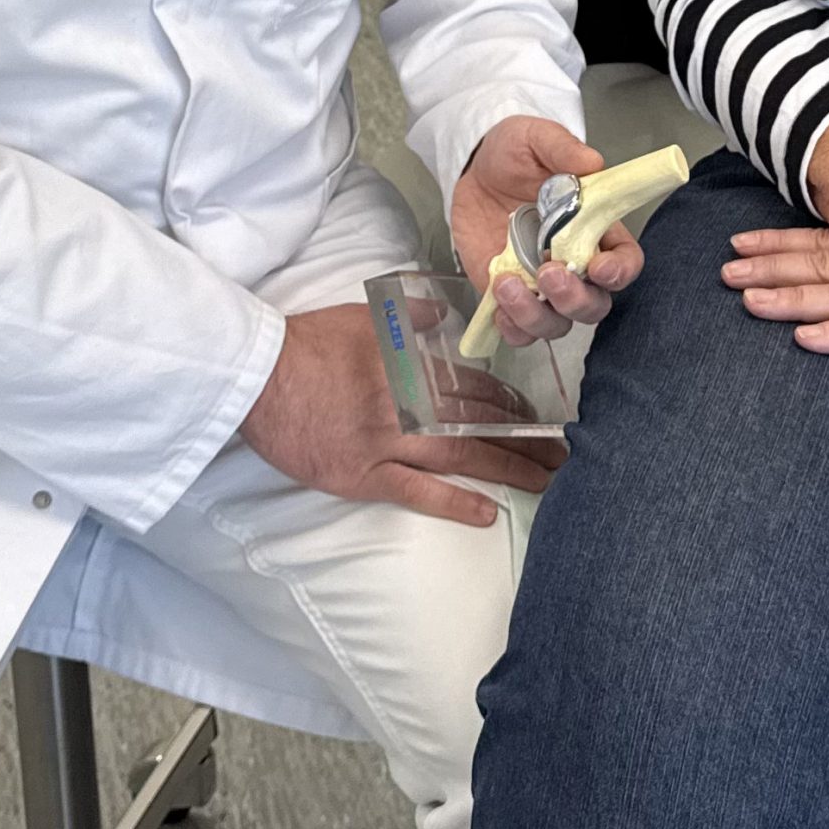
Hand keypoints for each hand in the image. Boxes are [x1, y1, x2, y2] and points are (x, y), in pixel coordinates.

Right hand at [238, 304, 561, 528]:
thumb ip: (411, 316)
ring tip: (549, 482)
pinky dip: (454, 502)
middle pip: (480, 422)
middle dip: (527, 438)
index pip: (476, 385)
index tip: (539, 418)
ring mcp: (387, 440)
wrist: (260, 375)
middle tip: (568, 454)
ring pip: (461, 456)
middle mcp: (409, 401)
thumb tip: (444, 318)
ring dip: (508, 468)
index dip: (512, 405)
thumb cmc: (310, 342)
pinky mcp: (361, 474)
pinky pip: (416, 491)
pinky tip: (488, 513)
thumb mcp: (366, 315)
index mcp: (413, 362)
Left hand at [450, 116, 643, 347]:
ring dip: (536, 315)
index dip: (620, 271)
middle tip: (550, 273)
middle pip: (594, 305)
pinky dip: (512, 328)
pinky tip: (498, 302)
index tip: (600, 267)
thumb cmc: (515, 155)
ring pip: (556, 325)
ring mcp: (540, 286)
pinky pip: (519, 331)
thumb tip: (591, 162)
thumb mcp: (536, 138)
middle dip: (575, 299)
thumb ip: (562, 148)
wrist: (473, 170)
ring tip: (508, 284)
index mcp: (594, 229)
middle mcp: (573, 265)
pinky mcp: (509, 297)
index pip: (625, 261)